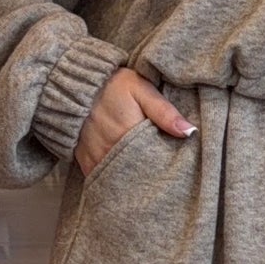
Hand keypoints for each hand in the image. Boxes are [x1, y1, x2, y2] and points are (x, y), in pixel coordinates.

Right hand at [74, 66, 195, 176]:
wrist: (75, 83)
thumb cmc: (112, 85)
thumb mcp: (141, 90)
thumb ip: (165, 112)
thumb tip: (190, 132)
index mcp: (129, 136)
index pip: (155, 163)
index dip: (167, 166)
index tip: (177, 167)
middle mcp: (111, 153)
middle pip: (139, 175)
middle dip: (152, 175)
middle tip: (164, 173)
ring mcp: (97, 160)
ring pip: (121, 180)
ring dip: (133, 179)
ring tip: (146, 175)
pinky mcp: (85, 162)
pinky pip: (103, 179)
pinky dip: (115, 179)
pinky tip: (127, 175)